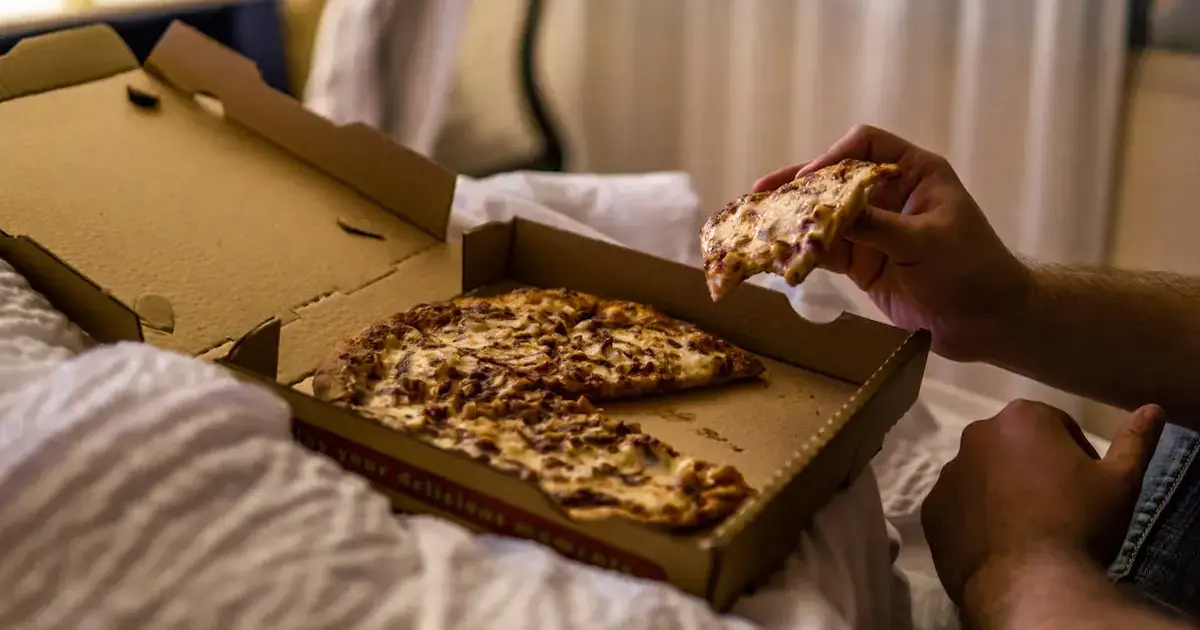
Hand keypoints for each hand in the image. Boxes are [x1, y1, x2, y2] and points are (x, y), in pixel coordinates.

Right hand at [753, 125, 1032, 360]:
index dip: (834, 157)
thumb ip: (876, 226)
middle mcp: (890, 196)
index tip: (812, 181)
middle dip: (799, 186)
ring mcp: (874, 230)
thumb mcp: (925, 242)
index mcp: (915, 174)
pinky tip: (777, 252)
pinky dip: (803, 250)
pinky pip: (826, 250)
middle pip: (835, 179)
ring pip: (824, 215)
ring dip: (793, 219)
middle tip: (762, 193)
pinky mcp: (864, 262)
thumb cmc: (973, 270)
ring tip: (757, 221)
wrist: (988, 322)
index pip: (865, 147)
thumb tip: (826, 211)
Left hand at [921, 400, 1165, 611]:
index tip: (1085, 485)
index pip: (1054, 426)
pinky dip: (975, 516)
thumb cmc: (1079, 523)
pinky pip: (959, 505)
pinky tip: (1001, 541)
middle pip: (1013, 446)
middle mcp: (975, 435)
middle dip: (1033, 467)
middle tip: (1058, 506)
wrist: (1030, 582)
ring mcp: (947, 472)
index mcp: (1020, 417)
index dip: (1076, 455)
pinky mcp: (931, 509)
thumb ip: (1133, 441)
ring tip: (1028, 527)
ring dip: (1001, 490)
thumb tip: (1149, 409)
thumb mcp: (1119, 482)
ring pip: (982, 474)